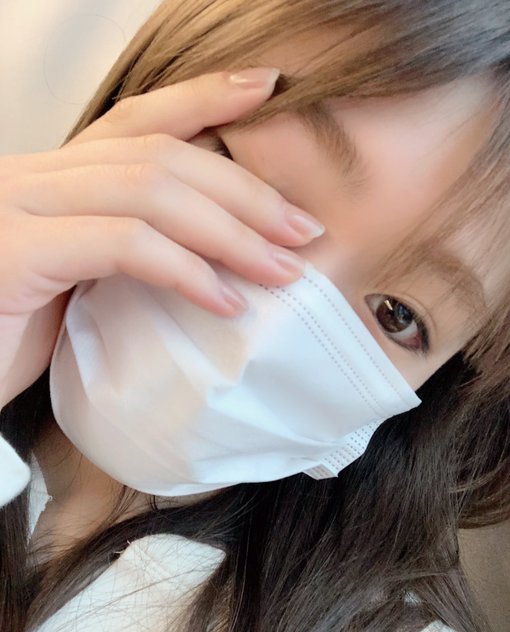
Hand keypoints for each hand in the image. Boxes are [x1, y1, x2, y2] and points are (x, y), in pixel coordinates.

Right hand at [0, 68, 323, 407]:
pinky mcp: (18, 251)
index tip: (267, 88)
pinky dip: (185, 270)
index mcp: (56, 177)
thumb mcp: (80, 282)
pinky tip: (226, 301)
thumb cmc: (15, 334)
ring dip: (230, 232)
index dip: (204, 97)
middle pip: (160, 155)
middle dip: (243, 191)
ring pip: (149, 190)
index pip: (138, 121)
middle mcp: (36, 176)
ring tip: (283, 269)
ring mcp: (22, 206)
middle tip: (303, 229)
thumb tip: (213, 259)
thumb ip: (127, 252)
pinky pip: (123, 244)